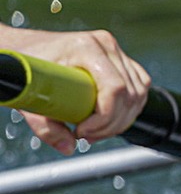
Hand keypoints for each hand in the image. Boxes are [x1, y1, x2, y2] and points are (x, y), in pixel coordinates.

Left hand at [0, 25, 151, 153]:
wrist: (27, 48)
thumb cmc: (27, 66)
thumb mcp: (30, 97)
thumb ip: (46, 127)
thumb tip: (69, 147)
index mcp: (85, 47)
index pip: (115, 88)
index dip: (105, 118)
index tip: (83, 132)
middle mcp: (106, 46)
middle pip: (130, 95)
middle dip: (111, 125)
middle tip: (87, 136)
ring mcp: (116, 52)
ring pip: (138, 95)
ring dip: (121, 121)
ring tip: (96, 130)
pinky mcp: (122, 60)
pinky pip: (141, 89)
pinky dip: (130, 109)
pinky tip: (111, 118)